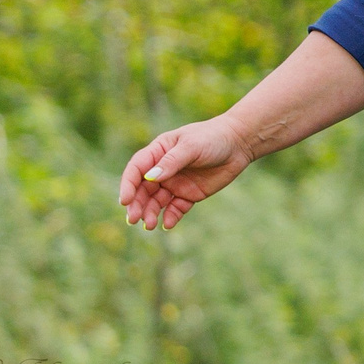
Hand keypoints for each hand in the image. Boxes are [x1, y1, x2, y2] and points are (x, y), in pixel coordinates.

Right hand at [118, 117, 251, 231]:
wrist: (238, 144)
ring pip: (157, 201)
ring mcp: (176, 182)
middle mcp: (163, 169)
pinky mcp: (189, 194)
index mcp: (158, 152)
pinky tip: (168, 224)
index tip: (125, 201)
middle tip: (133, 219)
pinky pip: (176, 208)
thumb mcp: (191, 146)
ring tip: (149, 225)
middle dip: (137, 204)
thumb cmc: (212, 138)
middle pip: (143, 189)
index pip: (136, 169)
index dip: (128, 185)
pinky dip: (171, 216)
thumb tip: (150, 177)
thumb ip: (171, 162)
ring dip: (151, 213)